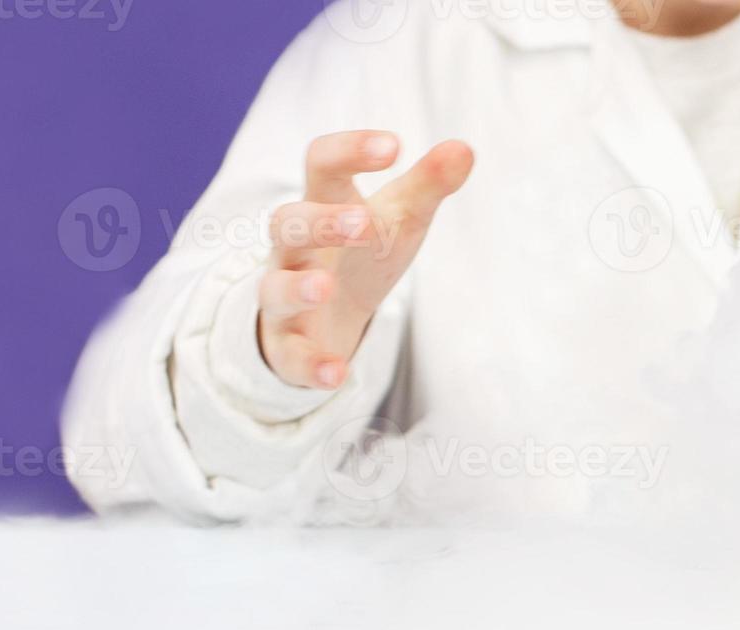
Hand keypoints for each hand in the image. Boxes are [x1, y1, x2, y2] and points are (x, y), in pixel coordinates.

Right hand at [258, 131, 473, 388]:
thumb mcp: (398, 220)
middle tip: (364, 223)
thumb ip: (428, 185)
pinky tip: (337, 374)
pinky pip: (292, 356)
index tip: (394, 145)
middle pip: (287, 223)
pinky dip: (312, 365)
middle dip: (321, 221)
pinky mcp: (289, 346)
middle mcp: (296, 249)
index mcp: (324, 204)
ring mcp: (286, 298)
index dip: (350, 150)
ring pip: (275, 288)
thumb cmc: (364, 254)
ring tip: (326, 286)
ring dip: (299, 288)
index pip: (321, 164)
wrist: (330, 316)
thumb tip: (464, 149)